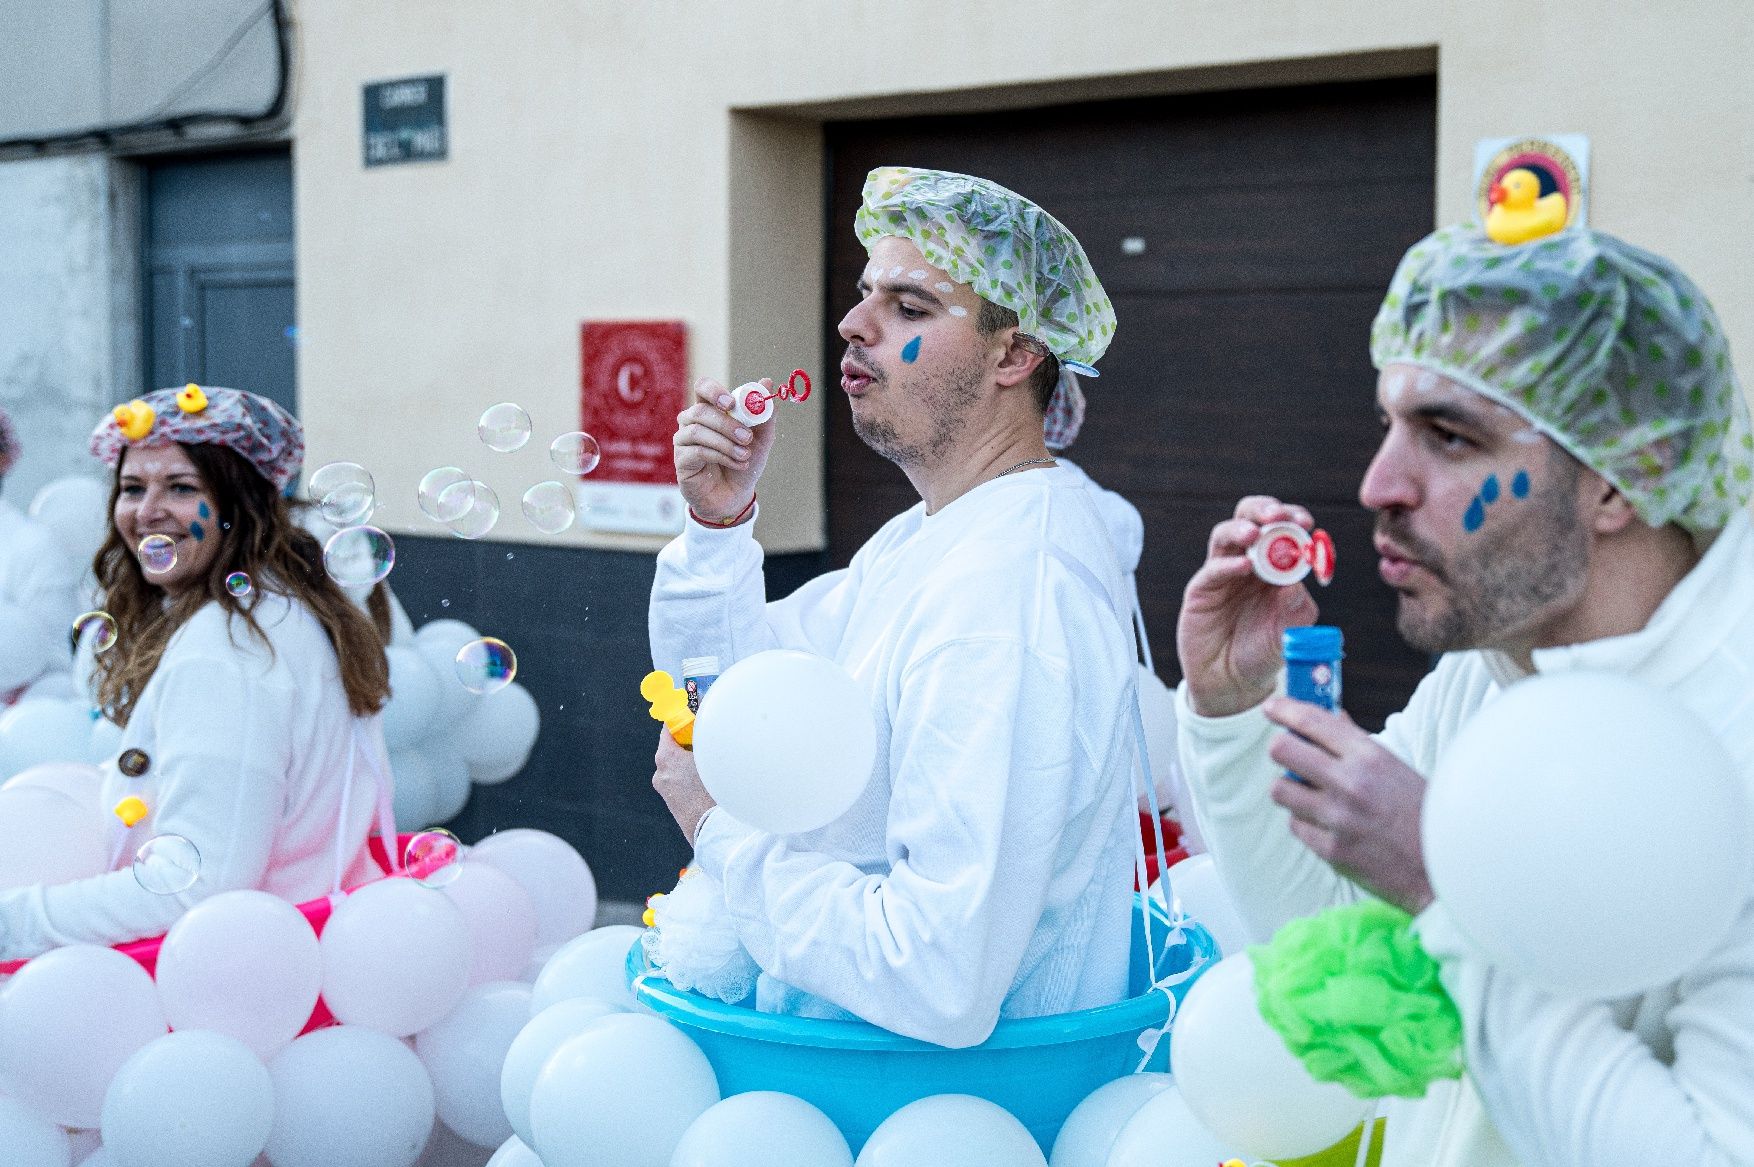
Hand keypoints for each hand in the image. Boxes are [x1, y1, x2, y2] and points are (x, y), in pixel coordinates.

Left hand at [653, 730, 717, 843]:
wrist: (713, 828)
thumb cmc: (714, 791)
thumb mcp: (713, 756)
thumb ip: (706, 740)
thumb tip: (708, 729)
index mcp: (665, 757)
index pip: (668, 729)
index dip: (682, 721)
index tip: (693, 718)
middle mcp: (660, 773)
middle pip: (673, 748)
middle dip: (690, 744)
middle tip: (709, 742)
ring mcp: (665, 790)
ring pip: (678, 767)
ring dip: (692, 763)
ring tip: (713, 766)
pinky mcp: (673, 804)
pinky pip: (681, 782)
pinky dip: (692, 778)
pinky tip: (710, 783)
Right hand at [673, 377, 778, 522]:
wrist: (736, 495)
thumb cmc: (744, 462)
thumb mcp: (761, 438)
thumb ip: (764, 412)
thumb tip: (766, 382)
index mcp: (710, 409)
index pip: (702, 387)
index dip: (714, 391)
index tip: (731, 404)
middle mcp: (692, 422)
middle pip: (700, 411)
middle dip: (726, 424)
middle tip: (747, 437)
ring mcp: (683, 441)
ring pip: (697, 431)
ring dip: (725, 442)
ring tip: (745, 455)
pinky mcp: (681, 461)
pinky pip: (697, 452)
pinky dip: (721, 457)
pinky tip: (738, 464)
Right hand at [1176, 495, 1318, 717]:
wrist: (1232, 681)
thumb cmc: (1264, 652)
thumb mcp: (1291, 633)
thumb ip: (1298, 608)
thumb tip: (1297, 580)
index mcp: (1276, 566)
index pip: (1283, 529)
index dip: (1293, 520)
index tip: (1306, 522)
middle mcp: (1249, 563)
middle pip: (1250, 519)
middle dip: (1264, 510)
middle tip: (1277, 516)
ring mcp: (1223, 574)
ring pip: (1226, 536)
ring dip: (1242, 529)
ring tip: (1255, 534)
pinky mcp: (1202, 590)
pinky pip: (1212, 570)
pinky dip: (1227, 565)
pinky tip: (1243, 567)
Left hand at [1264, 696, 1434, 913]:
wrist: (1442, 869)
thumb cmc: (1422, 814)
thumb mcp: (1396, 768)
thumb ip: (1356, 744)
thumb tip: (1328, 715)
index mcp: (1371, 757)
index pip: (1315, 721)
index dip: (1286, 709)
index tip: (1272, 707)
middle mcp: (1350, 784)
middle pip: (1282, 750)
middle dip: (1281, 748)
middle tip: (1289, 754)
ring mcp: (1337, 819)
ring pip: (1281, 789)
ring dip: (1291, 789)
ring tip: (1314, 794)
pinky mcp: (1330, 850)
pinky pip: (1296, 825)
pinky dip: (1306, 822)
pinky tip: (1328, 824)